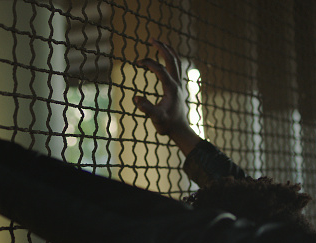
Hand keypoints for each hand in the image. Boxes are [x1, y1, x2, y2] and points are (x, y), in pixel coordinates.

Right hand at [134, 39, 199, 154]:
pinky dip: (171, 59)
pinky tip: (164, 58)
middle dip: (161, 48)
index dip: (148, 63)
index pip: (160, 69)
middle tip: (151, 39)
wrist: (180, 129)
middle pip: (171, 59)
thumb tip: (136, 98)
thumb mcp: (156, 118)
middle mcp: (177, 83)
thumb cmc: (167, 124)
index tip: (137, 63)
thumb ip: (146, 108)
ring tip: (158, 43)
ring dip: (168, 51)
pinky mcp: (179, 87)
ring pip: (176, 62)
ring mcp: (179, 84)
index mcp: (171, 88)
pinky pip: (176, 67)